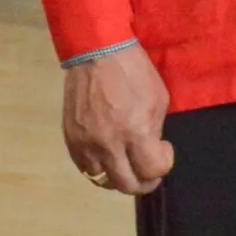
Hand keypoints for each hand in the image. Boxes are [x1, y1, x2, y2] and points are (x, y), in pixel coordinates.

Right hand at [63, 42, 174, 195]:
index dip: (164, 164)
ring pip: (102, 180)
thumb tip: (150, 148)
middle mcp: (108, 143)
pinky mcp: (71, 135)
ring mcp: (86, 141)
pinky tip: (106, 156)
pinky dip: (97, 167)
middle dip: (143, 181)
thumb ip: (154, 129)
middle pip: (126, 185)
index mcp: (135, 132)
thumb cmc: (133, 71)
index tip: (163, 148)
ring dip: (117, 176)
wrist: (96, 50)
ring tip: (124, 163)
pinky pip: (83, 166)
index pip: (152, 171)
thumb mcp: (157, 99)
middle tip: (147, 169)